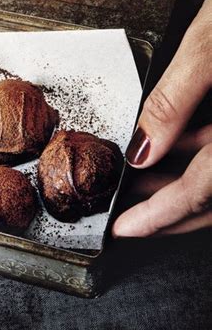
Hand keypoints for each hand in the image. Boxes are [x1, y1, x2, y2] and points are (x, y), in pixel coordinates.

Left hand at [113, 0, 211, 236]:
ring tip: (140, 185)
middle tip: (129, 217)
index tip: (126, 229)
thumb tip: (142, 151)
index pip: (207, 188)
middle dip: (171, 211)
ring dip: (185, 184)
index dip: (162, 215)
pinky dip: (202, 154)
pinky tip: (173, 148)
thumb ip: (175, 99)